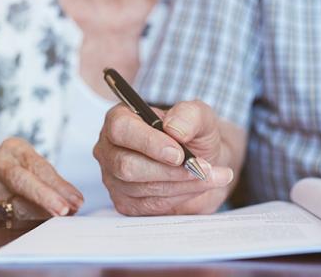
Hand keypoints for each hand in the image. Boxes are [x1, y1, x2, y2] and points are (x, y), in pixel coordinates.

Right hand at [0, 137, 83, 219]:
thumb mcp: (37, 169)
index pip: (38, 166)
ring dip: (42, 214)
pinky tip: (42, 224)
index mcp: (13, 147)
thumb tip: (75, 202)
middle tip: (66, 210)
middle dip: (46, 197)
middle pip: (21, 180)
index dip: (58, 184)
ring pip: (16, 204)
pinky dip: (30, 222)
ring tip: (60, 217)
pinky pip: (10, 219)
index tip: (76, 200)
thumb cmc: (23, 174)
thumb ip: (54, 183)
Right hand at [94, 100, 234, 215]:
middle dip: (169, 170)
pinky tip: (197, 186)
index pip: (121, 129)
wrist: (202, 161)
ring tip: (209, 174)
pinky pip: (150, 205)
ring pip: (141, 188)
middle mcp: (111, 149)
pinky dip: (179, 196)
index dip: (148, 142)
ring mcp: (114, 178)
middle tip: (201, 167)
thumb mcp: (199, 116)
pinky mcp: (126, 203)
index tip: (179, 153)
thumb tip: (174, 129)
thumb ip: (189, 115)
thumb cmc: (193, 134)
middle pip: (127, 165)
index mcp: (120, 118)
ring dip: (182, 183)